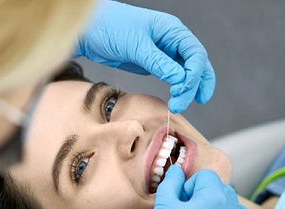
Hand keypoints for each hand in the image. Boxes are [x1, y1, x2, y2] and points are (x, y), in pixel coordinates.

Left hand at [75, 0, 214, 112]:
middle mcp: (172, 40)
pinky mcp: (154, 63)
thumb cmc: (110, 27)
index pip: (195, 53)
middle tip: (180, 105)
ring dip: (187, 89)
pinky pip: (172, 76)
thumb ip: (158, 62)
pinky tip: (175, 98)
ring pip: (186, 72)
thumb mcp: (135, 46)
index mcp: (172, 30)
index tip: (181, 91)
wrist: (88, 31)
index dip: (194, 74)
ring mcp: (163, 52)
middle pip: (195, 64)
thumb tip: (180, 79)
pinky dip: (176, 87)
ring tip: (178, 106)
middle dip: (193, 85)